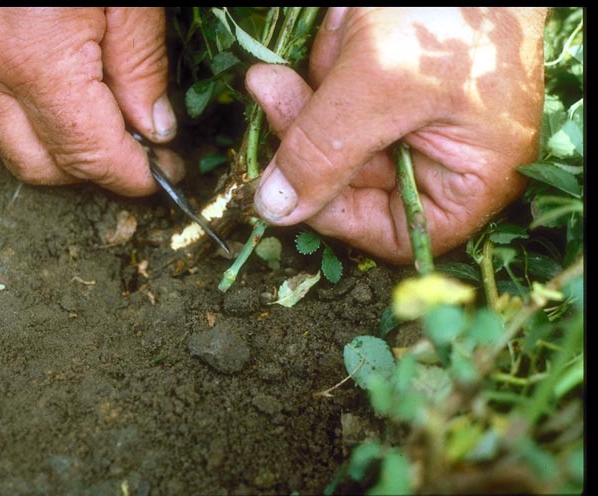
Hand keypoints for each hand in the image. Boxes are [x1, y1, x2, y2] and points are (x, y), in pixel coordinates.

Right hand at [0, 7, 182, 195]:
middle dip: (96, 172)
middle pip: (42, 166)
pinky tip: (82, 97)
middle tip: (145, 152)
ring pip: (16, 144)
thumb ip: (142, 67)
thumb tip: (155, 130)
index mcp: (38, 63)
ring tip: (116, 126)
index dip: (134, 176)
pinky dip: (45, 121)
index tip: (168, 171)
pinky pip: (2, 111)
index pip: (89, 154)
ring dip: (67, 150)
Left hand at [246, 7, 546, 262]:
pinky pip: (331, 106)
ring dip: (307, 102)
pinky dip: (315, 80)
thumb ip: (326, 150)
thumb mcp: (384, 84)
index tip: (287, 181)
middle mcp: (438, 162)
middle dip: (308, 139)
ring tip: (298, 61)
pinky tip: (311, 51)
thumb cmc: (452, 12)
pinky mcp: (380, 96)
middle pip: (349, 185)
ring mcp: (407, 128)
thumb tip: (274, 210)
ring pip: (331, 144)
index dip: (334, 213)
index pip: (389, 232)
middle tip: (270, 91)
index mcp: (467, 180)